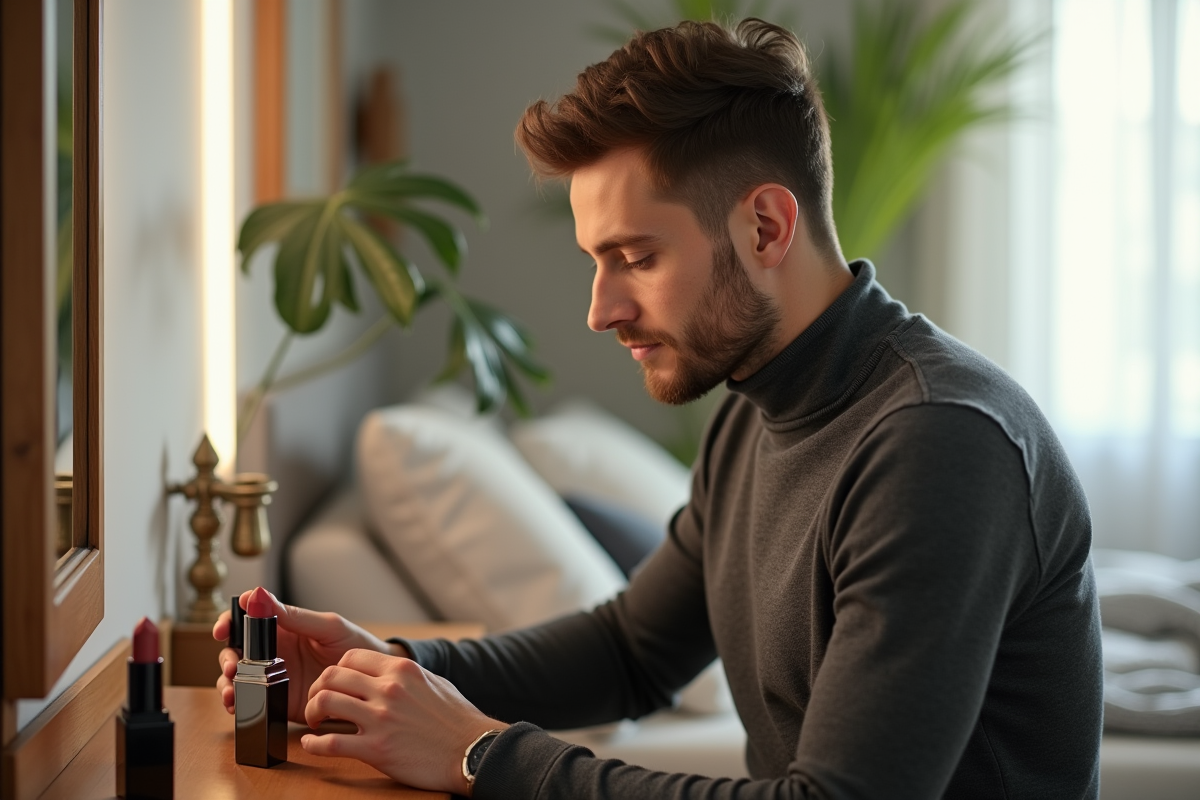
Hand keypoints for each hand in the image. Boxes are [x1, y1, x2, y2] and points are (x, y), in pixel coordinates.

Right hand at [212, 588, 405, 722]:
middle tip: (233, 666)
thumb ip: (294, 616)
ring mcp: (271, 677)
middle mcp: (271, 651)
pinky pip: (250, 701)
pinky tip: (238, 705)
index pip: (246, 620)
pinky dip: (238, 703)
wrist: (371, 680)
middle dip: (226, 657)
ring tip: (233, 690)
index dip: (229, 621)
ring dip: (227, 683)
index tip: (224, 629)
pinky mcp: (276, 700)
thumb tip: (258, 595)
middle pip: (234, 650)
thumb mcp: (327, 627)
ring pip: (236, 677)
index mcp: (282, 627)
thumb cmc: (354, 645)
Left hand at [302, 649, 506, 794]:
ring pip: (324, 703)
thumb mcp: (433, 682)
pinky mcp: (377, 749)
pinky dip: (313, 745)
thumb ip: (406, 674)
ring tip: (315, 722)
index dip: (335, 670)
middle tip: (317, 703)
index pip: (350, 657)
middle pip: (330, 676)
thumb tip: (386, 671)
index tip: (334, 684)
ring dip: (311, 713)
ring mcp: (381, 719)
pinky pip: (330, 743)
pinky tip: (312, 745)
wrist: (472, 751)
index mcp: (402, 670)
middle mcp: (388, 689)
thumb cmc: (456, 719)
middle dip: (316, 689)